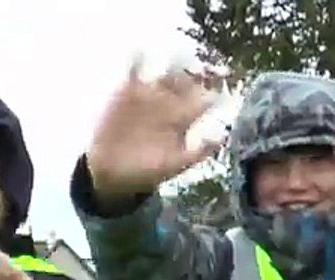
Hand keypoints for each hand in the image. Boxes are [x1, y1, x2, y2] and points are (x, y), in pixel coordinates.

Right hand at [86, 56, 221, 198]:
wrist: (111, 171)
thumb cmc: (147, 171)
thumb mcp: (174, 165)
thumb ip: (198, 153)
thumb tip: (223, 138)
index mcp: (184, 119)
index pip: (203, 100)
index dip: (213, 90)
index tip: (223, 80)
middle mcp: (170, 103)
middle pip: (186, 81)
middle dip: (195, 72)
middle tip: (202, 65)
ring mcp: (149, 95)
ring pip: (164, 73)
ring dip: (172, 64)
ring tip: (178, 55)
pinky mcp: (128, 91)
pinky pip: (135, 70)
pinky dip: (138, 60)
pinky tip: (141, 53)